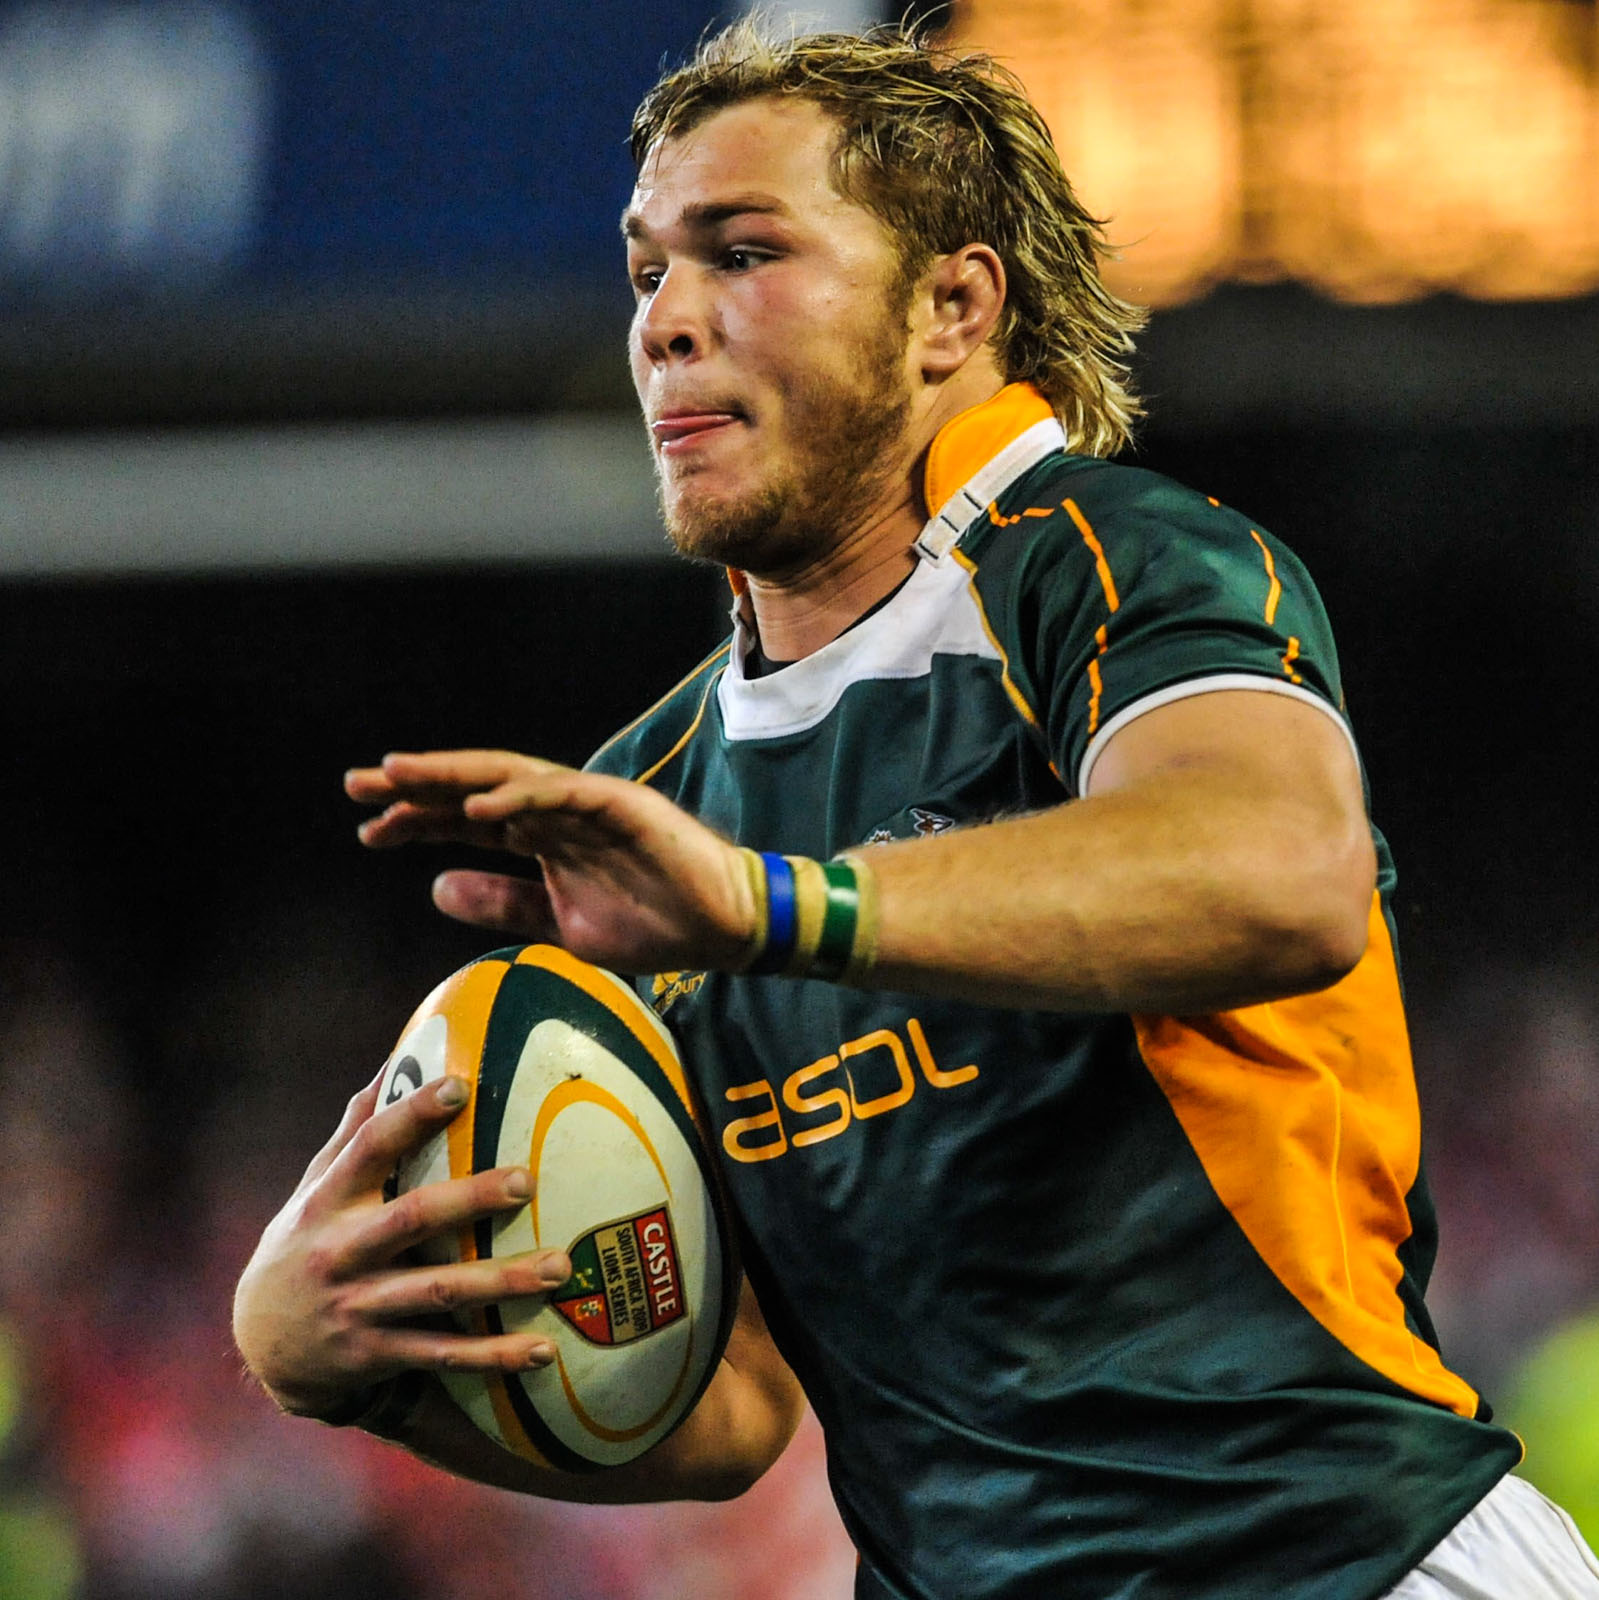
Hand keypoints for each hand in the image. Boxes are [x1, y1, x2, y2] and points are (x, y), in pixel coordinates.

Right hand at [232, 1070, 571, 1418]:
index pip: (370, 1148)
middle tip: (528, 1181)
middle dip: (471, 1199)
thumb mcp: (314, 1187)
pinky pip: (442, 1355)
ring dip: (501, 1283)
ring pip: (437, 1293)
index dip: (412, 1116)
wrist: (261, 1343)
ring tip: (560, 1267)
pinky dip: (493, 1356)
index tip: (459, 1086)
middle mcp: (341, 1252)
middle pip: (412, 1219)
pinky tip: (543, 1350)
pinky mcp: (376, 1356)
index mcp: (329, 1202)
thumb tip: (396, 1061)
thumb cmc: (306, 1241)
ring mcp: (359, 1307)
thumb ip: (355, 1132)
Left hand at [344, 749, 757, 973]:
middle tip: (357, 786)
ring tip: (399, 776)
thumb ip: (502, 903)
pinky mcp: (622, 805)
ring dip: (452, 776)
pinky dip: (518, 797)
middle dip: (416, 785)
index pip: (467, 820)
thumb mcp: (559, 925)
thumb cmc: (653, 923)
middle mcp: (558, 809)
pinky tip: (475, 806)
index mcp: (543, 836)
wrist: (723, 928)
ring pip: (509, 778)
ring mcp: (589, 801)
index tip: (367, 831)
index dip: (417, 821)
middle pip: (475, 787)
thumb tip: (434, 888)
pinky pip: (562, 794)